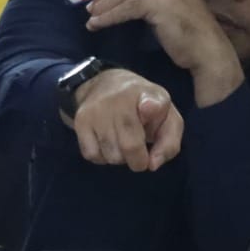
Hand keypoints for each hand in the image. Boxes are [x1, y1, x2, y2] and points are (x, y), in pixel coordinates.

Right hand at [70, 67, 184, 171]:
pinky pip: (93, 155)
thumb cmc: (144, 108)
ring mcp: (97, 110)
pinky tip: (107, 143)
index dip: (151, 107)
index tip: (149, 108)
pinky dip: (102, 157)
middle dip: (138, 160)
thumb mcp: (167, 120)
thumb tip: (152, 165)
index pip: (151, 101)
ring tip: (122, 141)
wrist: (106, 85)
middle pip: (130, 146)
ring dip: (119, 158)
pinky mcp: (80, 120)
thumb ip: (169, 144)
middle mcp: (120, 99)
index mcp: (149, 95)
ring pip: (111, 156)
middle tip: (139, 152)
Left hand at [86, 0, 241, 101]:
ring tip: (91, 18)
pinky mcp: (161, 4)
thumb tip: (125, 0)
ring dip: (104, 6)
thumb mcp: (171, 11)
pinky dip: (109, 16)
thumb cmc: (191, 39)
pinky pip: (127, 8)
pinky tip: (98, 24)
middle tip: (90, 5)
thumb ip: (154, 0)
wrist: (209, 53)